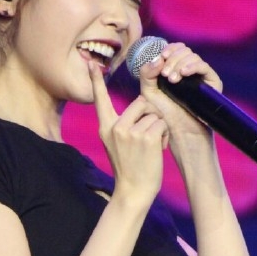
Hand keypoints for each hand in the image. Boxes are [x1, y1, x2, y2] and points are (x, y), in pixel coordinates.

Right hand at [88, 58, 167, 204]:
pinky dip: (165, 135)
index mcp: (105, 127)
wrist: (133, 192)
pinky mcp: (146, 136)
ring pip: (154, 113)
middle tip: (150, 136)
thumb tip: (140, 104)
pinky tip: (159, 149)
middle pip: (141, 101)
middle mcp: (115, 127)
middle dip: (152, 115)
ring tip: (153, 145)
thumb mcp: (117, 144)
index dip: (96, 81)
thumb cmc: (130, 168)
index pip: (100, 99)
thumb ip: (122, 125)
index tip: (91, 64)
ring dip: (159, 127)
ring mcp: (130, 131)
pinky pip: (162, 123)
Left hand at [137, 41, 221, 139]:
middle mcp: (189, 70)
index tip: (161, 57)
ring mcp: (201, 75)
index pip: (174, 49)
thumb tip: (157, 58)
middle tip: (165, 75)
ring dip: (179, 64)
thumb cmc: (164, 114)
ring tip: (172, 79)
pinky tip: (183, 74)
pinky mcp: (212, 82)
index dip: (168, 49)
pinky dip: (192, 66)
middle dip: (172, 59)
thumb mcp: (149, 92)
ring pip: (192, 56)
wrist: (179, 131)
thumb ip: (147, 74)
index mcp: (175, 69)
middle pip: (183, 50)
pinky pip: (204, 66)